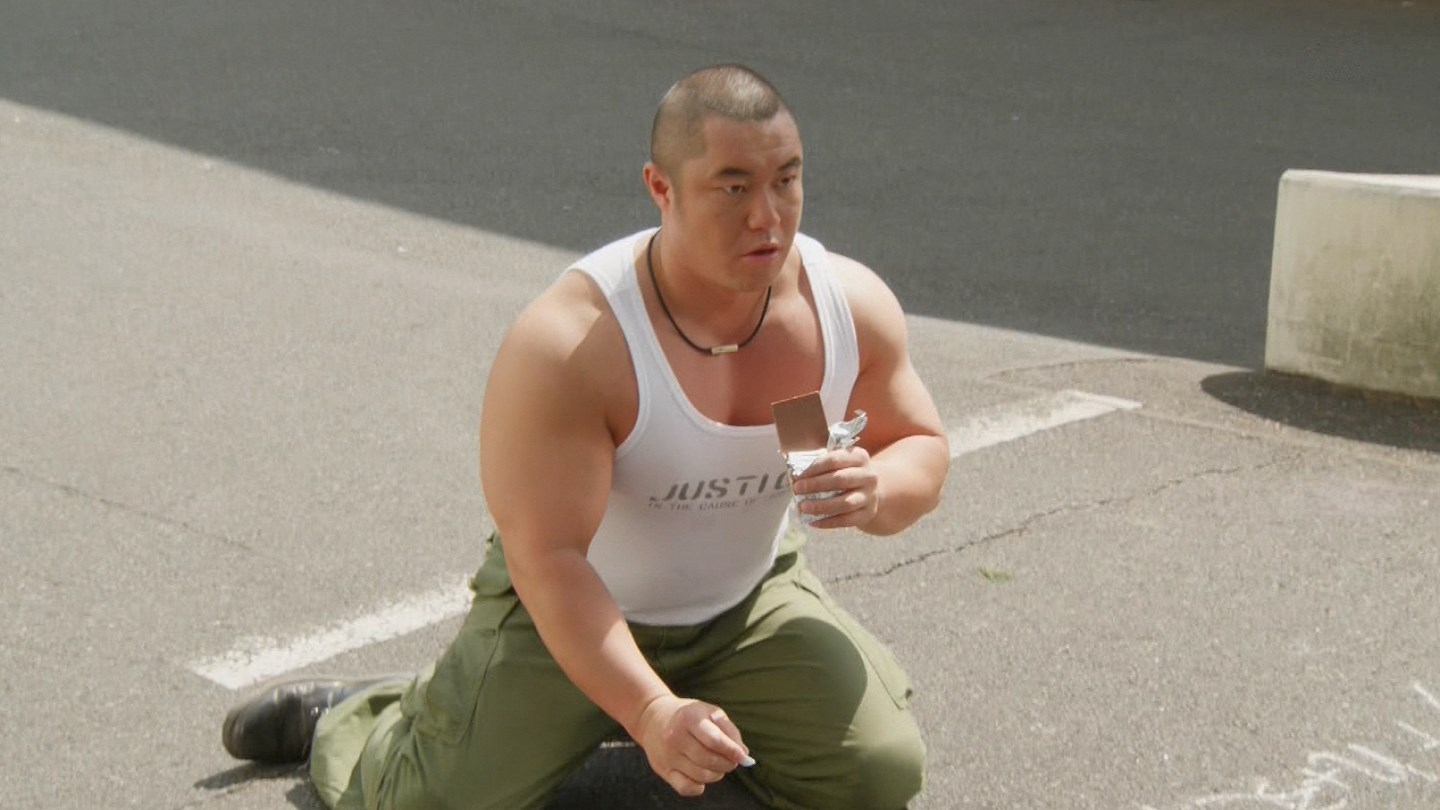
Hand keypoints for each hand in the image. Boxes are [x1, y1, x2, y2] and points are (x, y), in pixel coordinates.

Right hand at [634, 695, 749, 796]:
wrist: (653, 718)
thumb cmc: (688, 716)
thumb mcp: (709, 712)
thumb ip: (729, 730)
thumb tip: (743, 754)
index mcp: (688, 718)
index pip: (714, 740)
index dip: (732, 751)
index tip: (742, 756)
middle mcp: (675, 737)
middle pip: (709, 760)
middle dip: (727, 764)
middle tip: (732, 761)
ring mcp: (668, 755)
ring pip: (701, 776)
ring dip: (717, 774)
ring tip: (718, 766)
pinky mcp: (663, 770)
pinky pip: (687, 788)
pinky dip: (700, 786)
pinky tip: (702, 774)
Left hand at [791, 446, 879, 528]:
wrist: (870, 490)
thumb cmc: (847, 473)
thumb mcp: (840, 463)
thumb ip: (821, 465)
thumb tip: (795, 476)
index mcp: (860, 457)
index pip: (835, 460)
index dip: (815, 468)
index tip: (798, 475)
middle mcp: (869, 476)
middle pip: (841, 480)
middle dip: (816, 485)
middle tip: (797, 489)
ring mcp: (870, 496)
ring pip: (845, 503)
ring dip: (821, 506)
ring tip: (803, 507)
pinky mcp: (867, 514)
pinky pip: (847, 520)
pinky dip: (828, 522)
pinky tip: (813, 522)